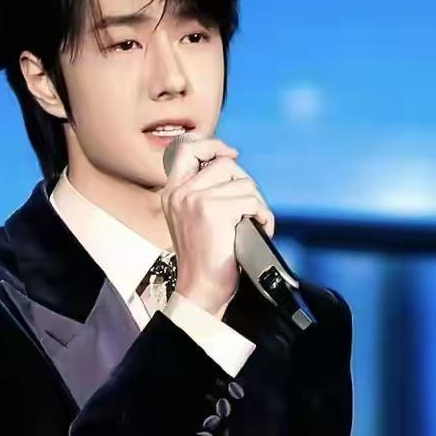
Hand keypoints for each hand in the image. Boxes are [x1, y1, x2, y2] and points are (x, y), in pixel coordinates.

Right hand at [160, 137, 274, 315]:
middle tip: (248, 208)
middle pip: (224, 164)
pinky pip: (251, 201)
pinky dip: (263, 217)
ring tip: (252, 223)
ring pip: (243, 183)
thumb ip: (202, 192)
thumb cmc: (202, 260)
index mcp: (172, 193)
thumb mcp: (191, 219)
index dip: (212, 146)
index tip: (230, 154)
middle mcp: (180, 192)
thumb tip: (230, 167)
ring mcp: (195, 200)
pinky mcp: (214, 211)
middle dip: (245, 184)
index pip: (187, 150)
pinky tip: (258, 230)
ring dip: (257, 204)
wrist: (200, 289)